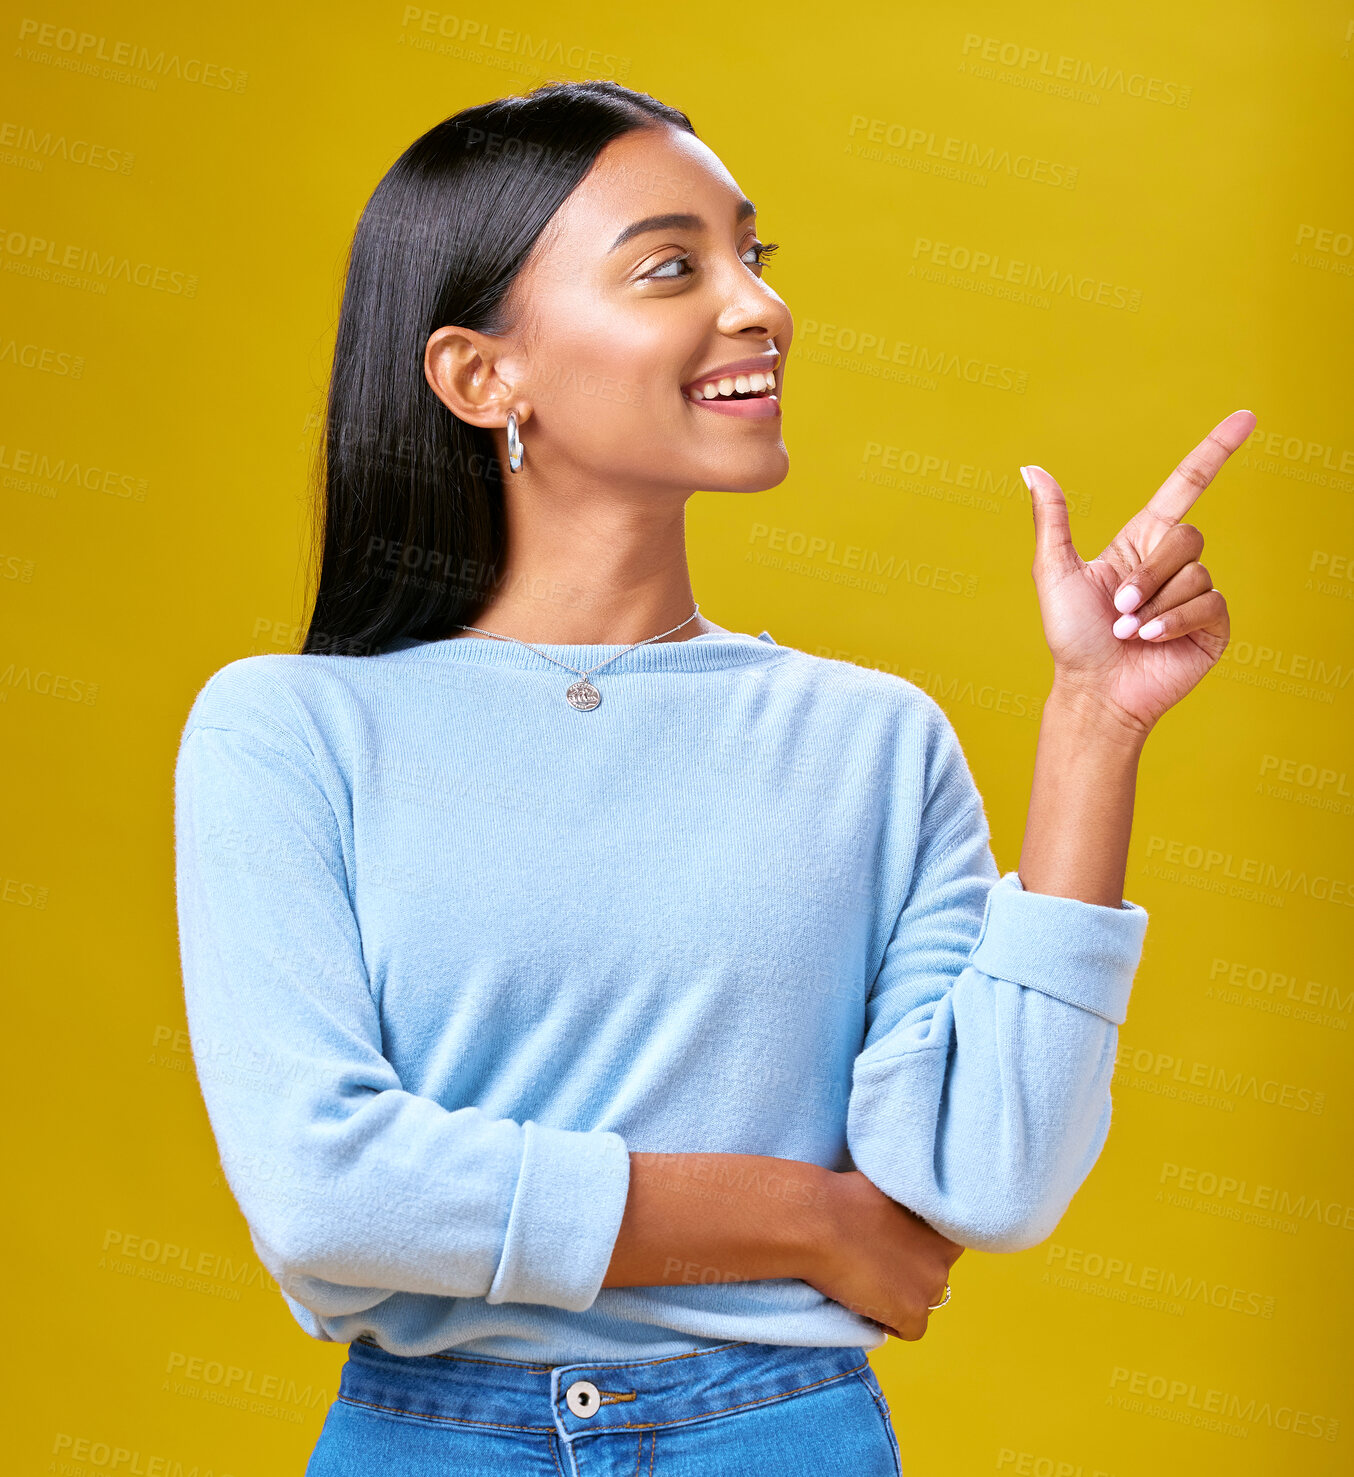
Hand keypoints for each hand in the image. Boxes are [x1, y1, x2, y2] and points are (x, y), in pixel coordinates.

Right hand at [801, 1170, 964, 1340]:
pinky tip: (865, 1301)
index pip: (938, 1249)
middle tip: (873, 1264)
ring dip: (899, 1299)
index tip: (887, 1248)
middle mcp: (945, 1254)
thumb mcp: (888, 1194)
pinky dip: (888, 1322)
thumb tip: (900, 1227)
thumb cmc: (842, 1200)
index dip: (911, 1251)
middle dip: (906, 1275)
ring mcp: (932, 1284)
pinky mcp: (914, 1311)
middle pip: (930, 1276)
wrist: (817, 1221)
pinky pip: (909, 1330)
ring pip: (922, 1303)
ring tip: (866, 1282)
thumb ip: (906, 1213)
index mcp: (941, 1221)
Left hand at [1021, 409, 1254, 737]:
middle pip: (1187, 537)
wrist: (1094, 691)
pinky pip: (1208, 604)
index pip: (1186, 487)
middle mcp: (1172, 565)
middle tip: (1118, 608)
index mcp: (1140, 543)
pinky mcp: (1212, 626)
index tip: (1246, 418)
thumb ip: (1051, 520)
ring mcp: (1195, 595)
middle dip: (1148, 575)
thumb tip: (1031, 468)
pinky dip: (1173, 622)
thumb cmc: (1072, 637)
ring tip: (1129, 631)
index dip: (1215, 452)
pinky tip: (1151, 640)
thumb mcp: (1054, 573)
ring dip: (1154, 604)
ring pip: (1195, 574)